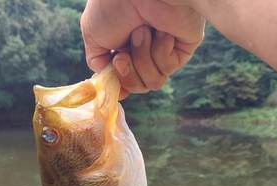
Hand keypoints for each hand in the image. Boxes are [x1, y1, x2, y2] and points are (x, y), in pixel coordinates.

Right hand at [80, 0, 204, 97]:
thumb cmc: (112, 5)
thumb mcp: (93, 35)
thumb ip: (97, 61)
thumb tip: (108, 80)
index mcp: (125, 47)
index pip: (125, 81)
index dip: (119, 84)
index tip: (113, 76)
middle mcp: (145, 50)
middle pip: (138, 86)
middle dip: (128, 74)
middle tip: (123, 55)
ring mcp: (164, 50)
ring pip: (153, 82)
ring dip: (143, 60)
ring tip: (142, 32)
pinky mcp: (182, 48)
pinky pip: (168, 68)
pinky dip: (160, 52)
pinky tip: (161, 31)